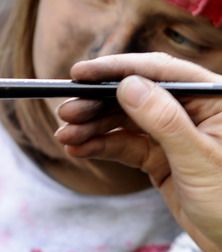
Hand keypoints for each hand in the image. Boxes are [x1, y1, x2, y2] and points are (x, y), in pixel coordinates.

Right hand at [55, 52, 221, 251]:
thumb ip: (164, 121)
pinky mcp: (160, 159)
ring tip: (65, 137)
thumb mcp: (199, 160)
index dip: (118, 70)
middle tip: (65, 113)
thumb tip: (128, 86)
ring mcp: (173, 136)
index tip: (82, 74)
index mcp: (213, 100)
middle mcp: (192, 112)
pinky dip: (101, 148)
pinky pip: (125, 147)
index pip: (160, 73)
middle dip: (97, 105)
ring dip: (92, 129)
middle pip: (135, 97)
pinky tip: (78, 149)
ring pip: (125, 123)